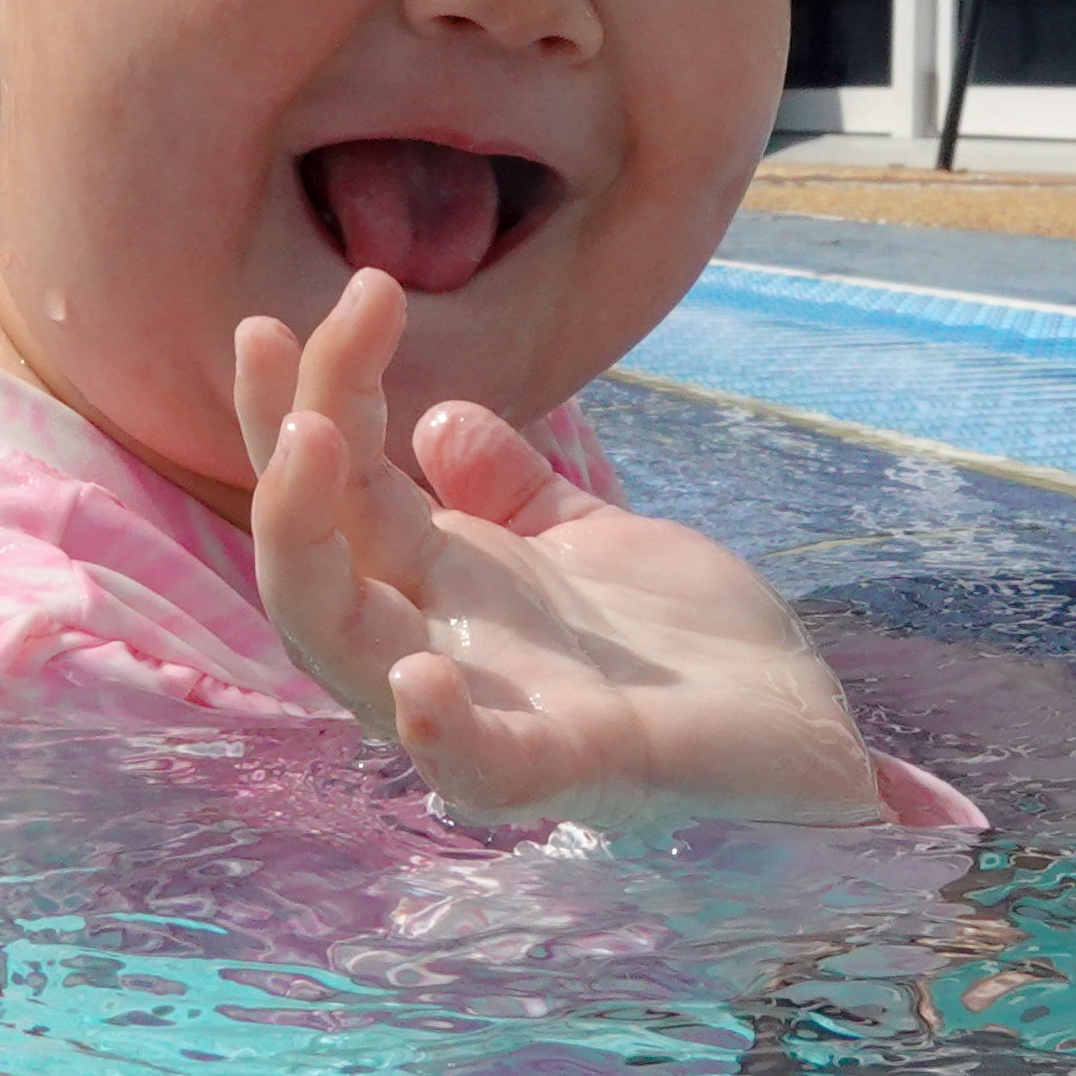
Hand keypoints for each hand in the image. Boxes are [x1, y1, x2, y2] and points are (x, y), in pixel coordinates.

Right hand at [231, 269, 886, 829]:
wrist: (803, 731)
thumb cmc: (682, 645)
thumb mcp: (583, 536)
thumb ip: (508, 487)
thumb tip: (437, 420)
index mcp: (441, 588)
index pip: (340, 493)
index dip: (304, 401)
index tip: (303, 305)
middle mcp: (440, 648)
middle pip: (311, 562)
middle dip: (278, 452)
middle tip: (271, 336)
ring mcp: (496, 713)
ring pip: (347, 652)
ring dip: (308, 547)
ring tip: (312, 439)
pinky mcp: (576, 769)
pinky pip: (480, 769)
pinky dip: (442, 732)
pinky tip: (421, 676)